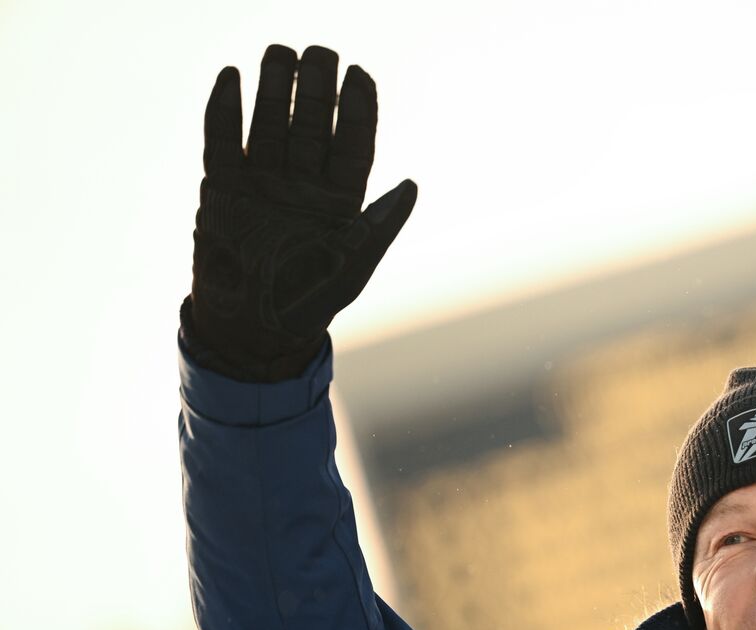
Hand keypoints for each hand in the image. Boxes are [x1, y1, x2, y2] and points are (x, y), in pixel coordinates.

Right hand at [181, 44, 416, 381]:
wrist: (255, 330)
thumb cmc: (312, 301)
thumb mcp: (355, 266)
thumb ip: (380, 224)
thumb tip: (412, 184)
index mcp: (340, 198)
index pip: (353, 141)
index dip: (357, 108)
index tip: (359, 74)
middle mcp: (303, 183)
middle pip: (310, 123)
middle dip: (315, 86)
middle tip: (319, 52)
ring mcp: (262, 181)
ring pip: (269, 122)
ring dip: (273, 88)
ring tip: (279, 53)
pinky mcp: (222, 188)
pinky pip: (222, 140)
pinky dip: (224, 110)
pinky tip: (230, 78)